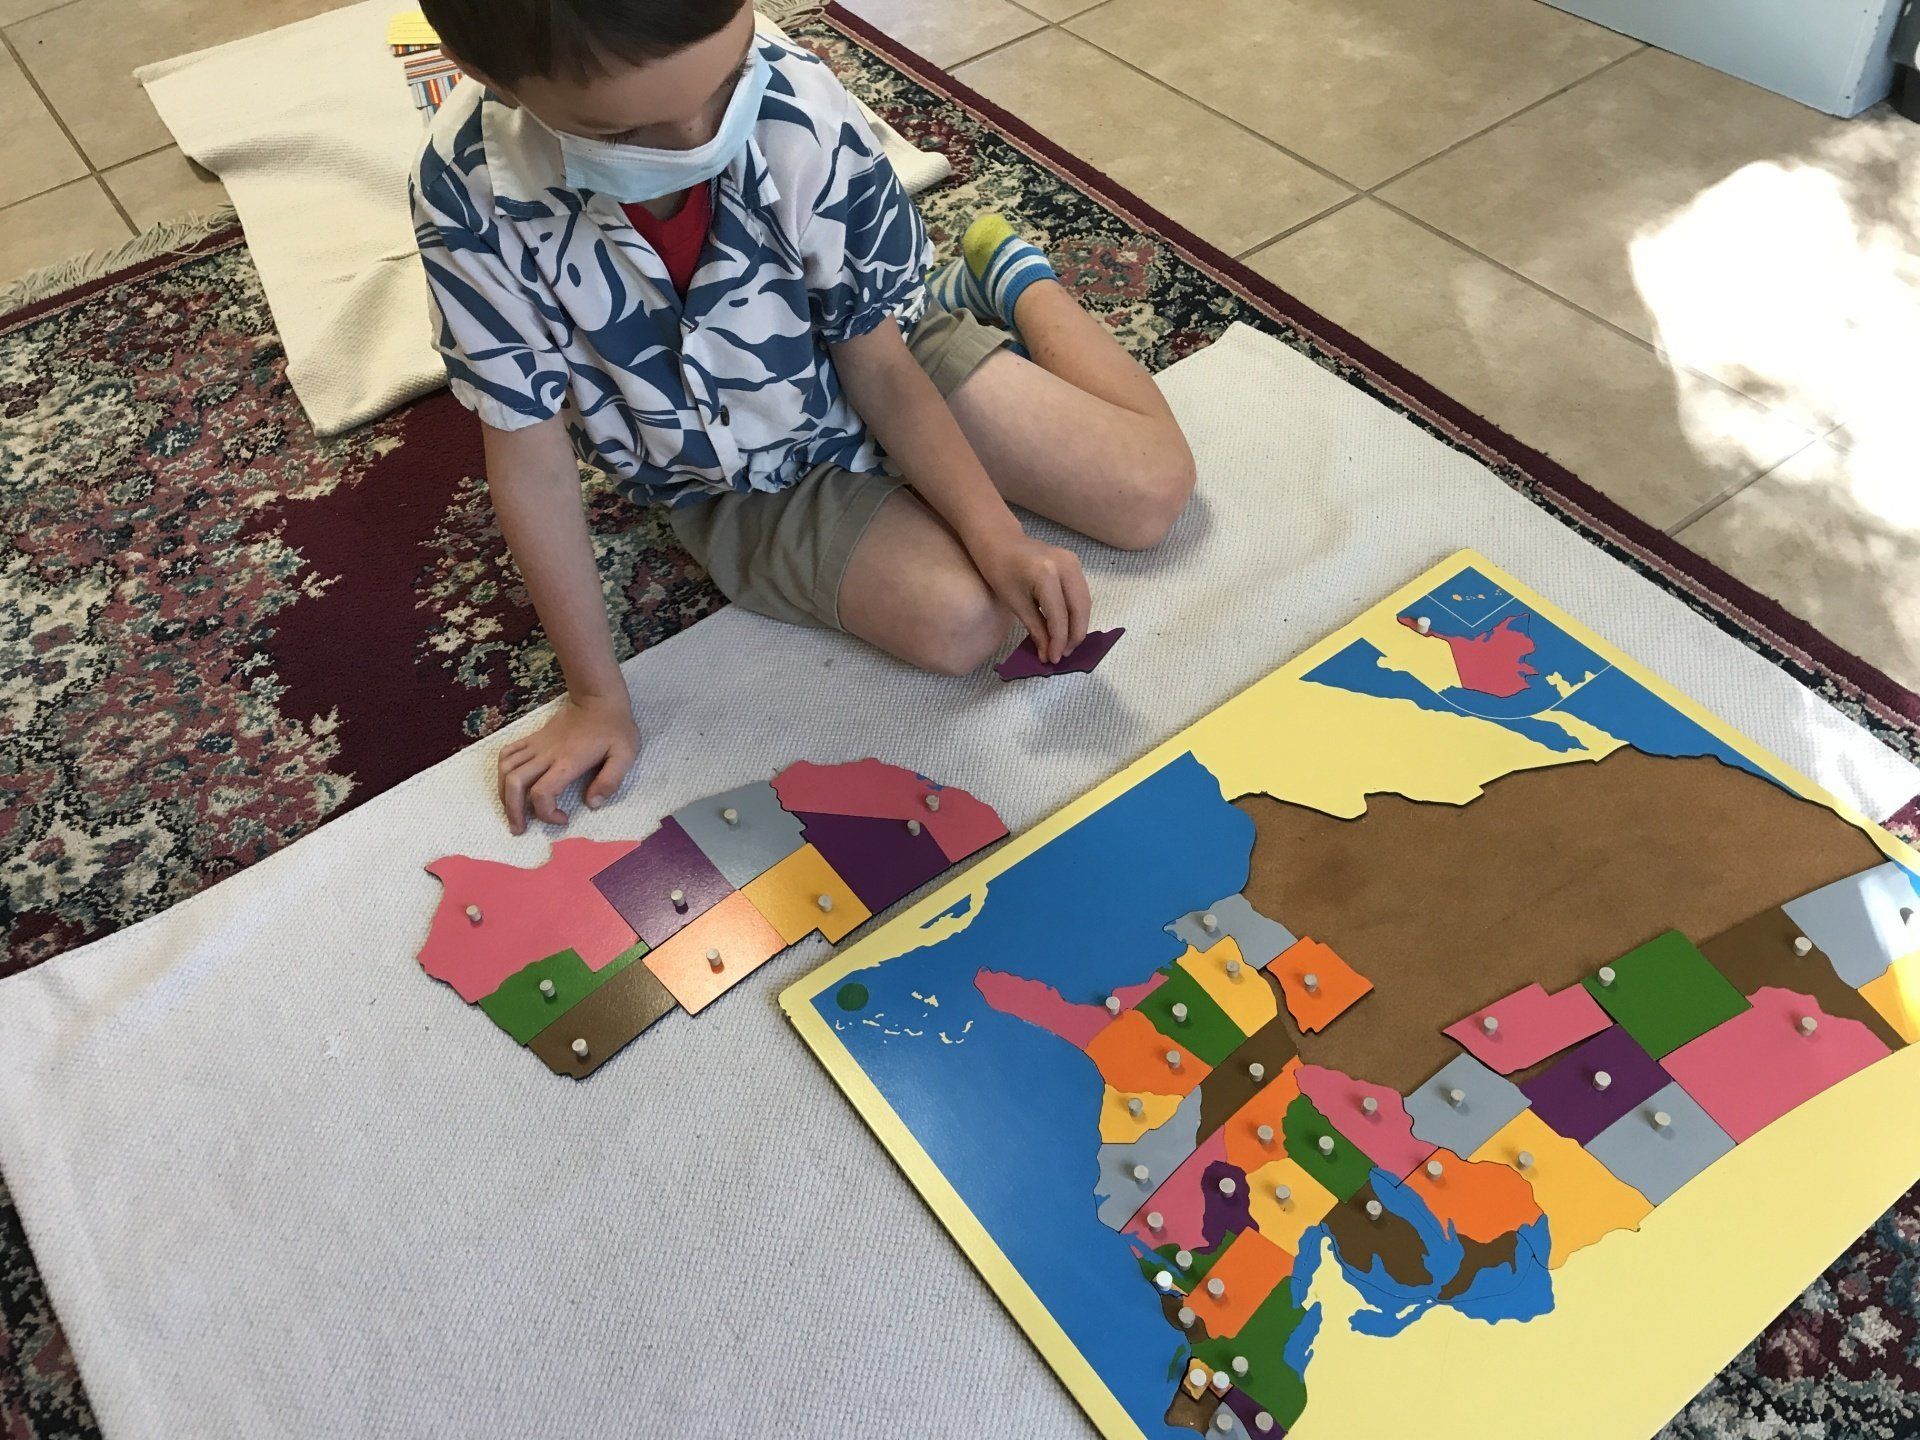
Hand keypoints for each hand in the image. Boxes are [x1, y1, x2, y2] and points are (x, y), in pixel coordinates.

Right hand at [496, 689, 639, 834]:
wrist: (599, 698)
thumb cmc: (615, 728)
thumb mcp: (625, 754)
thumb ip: (610, 780)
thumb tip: (592, 804)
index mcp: (568, 762)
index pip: (542, 793)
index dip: (547, 813)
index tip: (564, 819)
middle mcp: (547, 754)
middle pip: (515, 784)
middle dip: (513, 810)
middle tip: (518, 829)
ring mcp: (537, 745)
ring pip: (506, 769)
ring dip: (503, 793)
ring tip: (511, 811)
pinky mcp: (533, 738)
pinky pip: (507, 753)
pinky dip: (502, 771)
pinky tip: (509, 784)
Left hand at [970, 528, 1090, 664]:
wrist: (1000, 540)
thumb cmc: (999, 570)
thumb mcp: (1015, 603)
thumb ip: (1036, 629)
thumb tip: (1049, 655)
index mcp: (1046, 574)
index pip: (1059, 616)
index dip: (1059, 641)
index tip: (1054, 659)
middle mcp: (1065, 566)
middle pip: (1080, 609)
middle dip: (1074, 635)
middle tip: (1064, 654)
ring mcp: (1073, 562)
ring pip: (1084, 602)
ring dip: (1078, 625)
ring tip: (1066, 645)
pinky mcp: (1074, 563)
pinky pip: (1081, 593)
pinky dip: (1077, 612)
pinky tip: (1067, 627)